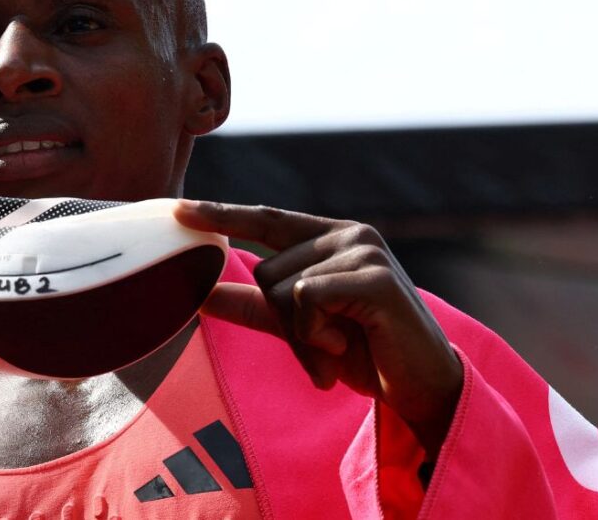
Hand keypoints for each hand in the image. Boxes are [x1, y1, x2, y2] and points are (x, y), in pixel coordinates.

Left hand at [174, 200, 462, 458]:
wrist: (419, 388)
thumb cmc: (362, 351)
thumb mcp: (297, 326)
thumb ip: (251, 306)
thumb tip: (198, 294)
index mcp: (330, 238)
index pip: (264, 219)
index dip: (221, 215)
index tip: (177, 209)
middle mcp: (349, 234)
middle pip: (266, 272)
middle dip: (283, 322)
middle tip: (323, 345)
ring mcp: (364, 251)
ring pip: (282, 289)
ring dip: (301, 335)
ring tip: (339, 347)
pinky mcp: (375, 277)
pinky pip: (306, 299)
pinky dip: (316, 333)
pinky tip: (348, 345)